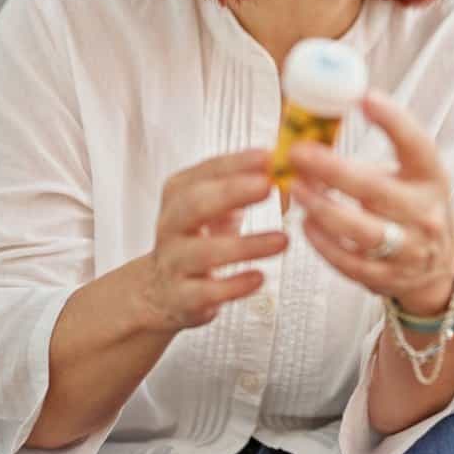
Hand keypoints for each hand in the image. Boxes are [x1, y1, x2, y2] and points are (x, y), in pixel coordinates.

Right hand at [138, 148, 288, 331]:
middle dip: (232, 192)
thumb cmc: (198, 239)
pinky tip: (259, 277)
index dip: (236, 163)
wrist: (159, 290)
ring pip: (204, 252)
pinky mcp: (183, 297)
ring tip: (282, 240)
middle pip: (195, 203)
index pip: (206, 171)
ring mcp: (174, 261)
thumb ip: (247, 185)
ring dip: (246, 245)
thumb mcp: (216, 206)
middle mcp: (172, 224)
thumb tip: (294, 164)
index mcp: (180, 193)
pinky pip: (207, 292)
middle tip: (268, 186)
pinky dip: (234, 285)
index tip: (268, 156)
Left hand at [288, 89, 453, 315]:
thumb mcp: (408, 176)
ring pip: (360, 231)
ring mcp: (408, 249)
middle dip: (332, 170)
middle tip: (298, 153)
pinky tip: (306, 224)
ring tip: (298, 190)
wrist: (440, 266)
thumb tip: (313, 132)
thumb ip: (369, 158)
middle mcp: (424, 213)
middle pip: (375, 190)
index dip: (393, 121)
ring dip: (322, 209)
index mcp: (430, 177)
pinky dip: (323, 243)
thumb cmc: (413, 208)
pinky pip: (349, 262)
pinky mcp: (388, 277)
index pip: (417, 145)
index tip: (366, 98)